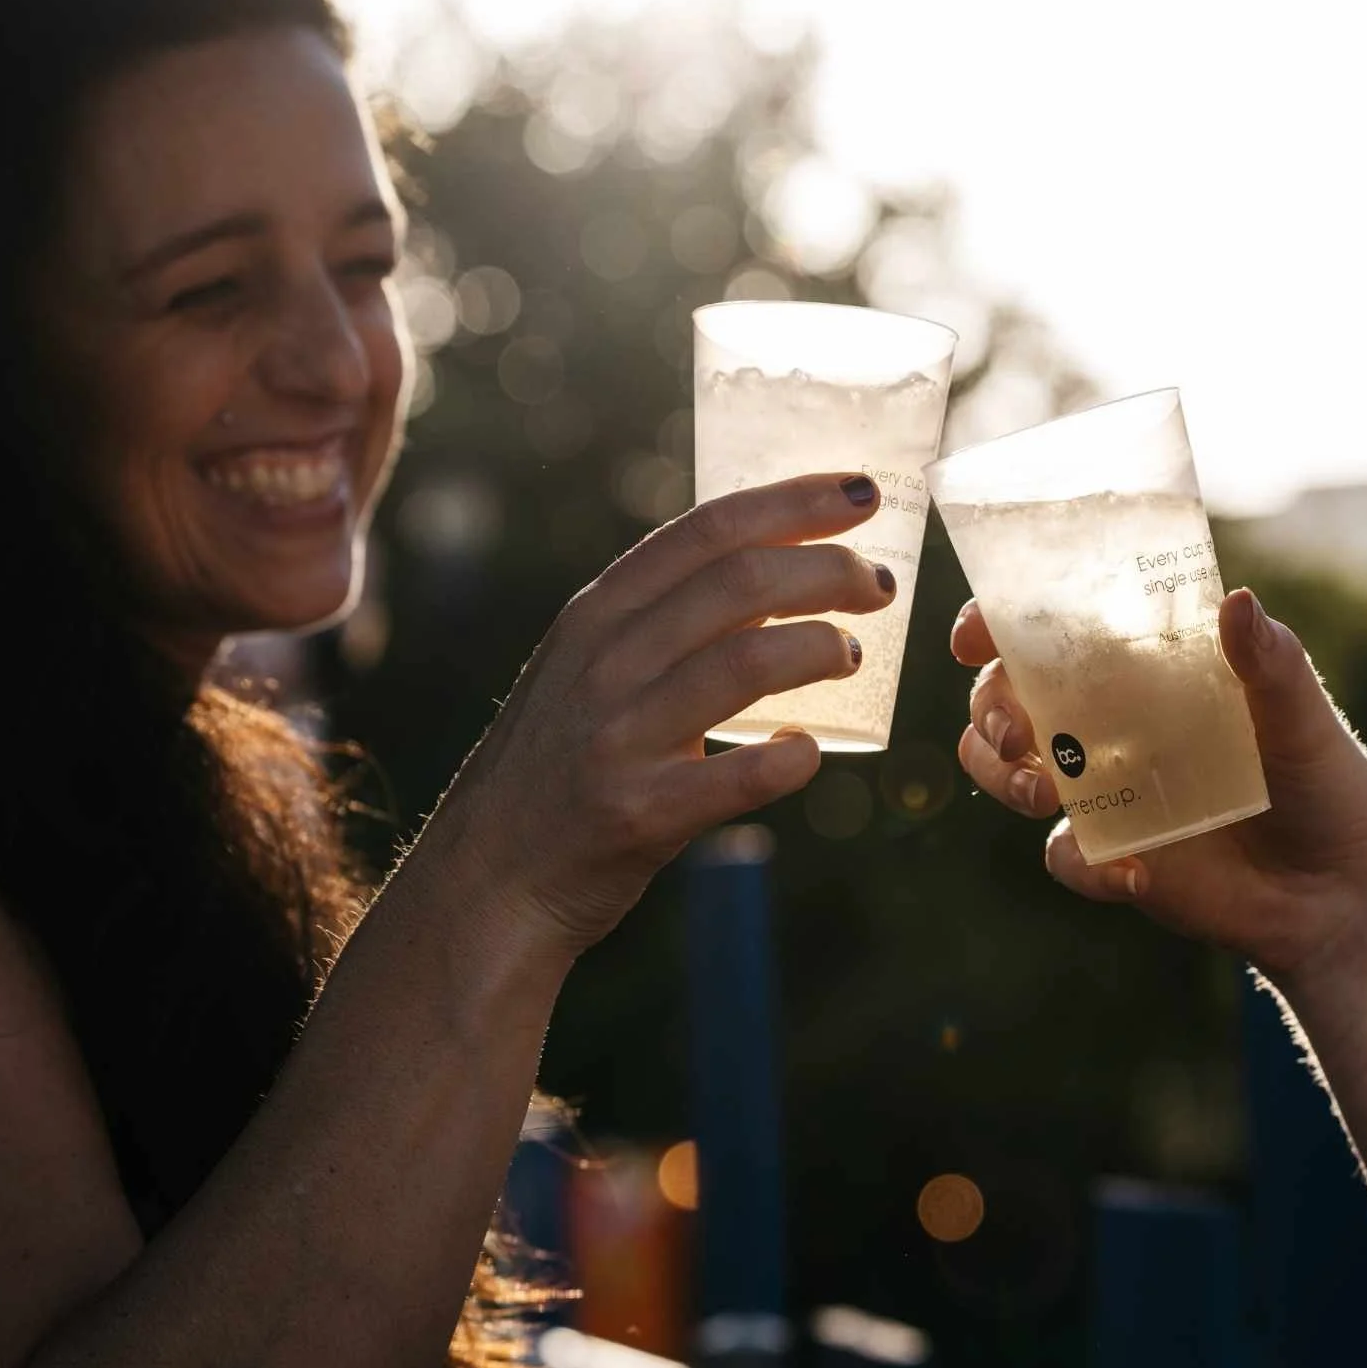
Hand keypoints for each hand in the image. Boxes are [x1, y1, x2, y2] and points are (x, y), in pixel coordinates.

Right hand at [425, 472, 895, 959]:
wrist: (490, 875)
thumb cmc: (559, 763)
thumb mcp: (585, 668)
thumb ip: (656, 621)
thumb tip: (773, 571)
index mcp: (597, 615)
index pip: (707, 530)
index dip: (794, 502)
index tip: (861, 492)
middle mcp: (605, 662)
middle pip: (741, 583)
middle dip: (829, 570)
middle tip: (877, 586)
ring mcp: (619, 737)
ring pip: (746, 662)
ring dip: (821, 649)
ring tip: (852, 657)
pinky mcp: (638, 812)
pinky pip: (738, 776)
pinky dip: (789, 758)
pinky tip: (808, 752)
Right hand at [953, 588, 1366, 989]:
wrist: (1342, 894)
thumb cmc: (1325, 783)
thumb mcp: (1303, 715)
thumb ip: (1269, 662)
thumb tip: (1236, 600)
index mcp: (1141, 666)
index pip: (1051, 628)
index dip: (996, 624)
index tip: (976, 635)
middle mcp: (1108, 719)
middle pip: (1005, 699)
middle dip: (989, 710)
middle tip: (1017, 734)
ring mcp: (1103, 789)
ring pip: (1008, 772)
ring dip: (1004, 780)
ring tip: (1045, 796)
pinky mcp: (1111, 854)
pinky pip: (1064, 856)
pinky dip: (1084, 866)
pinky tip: (1136, 875)